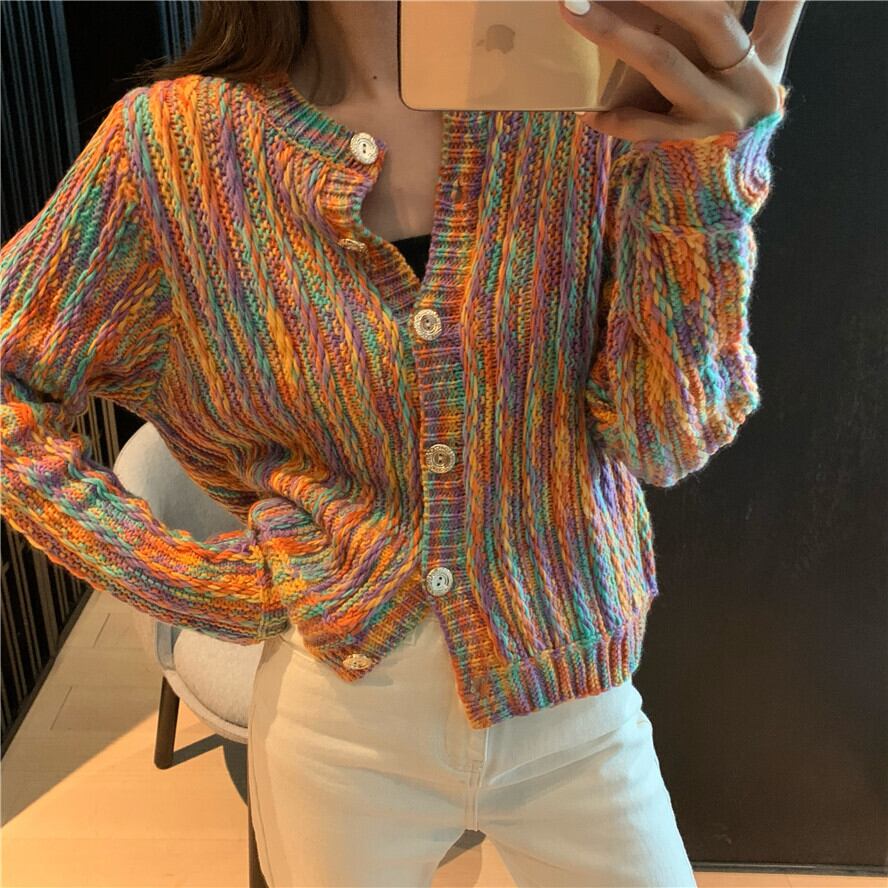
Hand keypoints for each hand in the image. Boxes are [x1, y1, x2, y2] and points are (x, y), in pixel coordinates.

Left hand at [558, 0, 806, 140]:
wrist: (720, 195)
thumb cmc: (729, 124)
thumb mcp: (757, 79)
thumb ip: (767, 25)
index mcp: (764, 60)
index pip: (781, 7)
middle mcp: (746, 83)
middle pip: (709, 19)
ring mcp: (715, 115)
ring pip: (663, 62)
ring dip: (615, 32)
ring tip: (574, 9)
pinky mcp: (685, 145)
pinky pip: (640, 124)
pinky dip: (613, 117)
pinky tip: (587, 112)